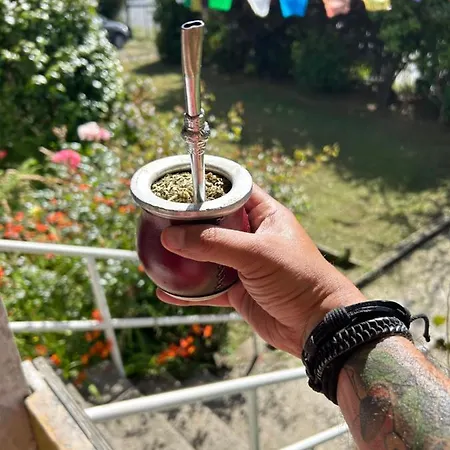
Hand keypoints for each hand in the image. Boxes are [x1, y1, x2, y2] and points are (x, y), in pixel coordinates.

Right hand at [158, 185, 364, 355]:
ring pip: (208, 256)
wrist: (318, 324)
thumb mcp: (256, 253)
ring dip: (186, 257)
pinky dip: (189, 291)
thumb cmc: (298, 277)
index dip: (210, 187)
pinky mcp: (239, 291)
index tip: (181, 186)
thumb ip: (213, 242)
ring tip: (158, 252)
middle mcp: (253, 237)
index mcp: (265, 216)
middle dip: (190, 223)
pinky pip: (208, 288)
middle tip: (161, 219)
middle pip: (215, 224)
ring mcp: (244, 265)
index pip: (234, 191)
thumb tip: (171, 236)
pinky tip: (166, 292)